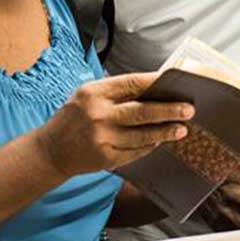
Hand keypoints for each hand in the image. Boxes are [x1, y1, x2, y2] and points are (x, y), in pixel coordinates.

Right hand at [35, 73, 192, 178]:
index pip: (132, 84)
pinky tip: (160, 142)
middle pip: (141, 111)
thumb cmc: (73, 118)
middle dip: (168, 111)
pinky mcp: (105, 158)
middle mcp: (98, 114)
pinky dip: (149, 146)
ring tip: (181, 129)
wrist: (50, 150)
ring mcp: (102, 138)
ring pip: (142, 135)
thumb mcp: (87, 96)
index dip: (156, 83)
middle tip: (188, 110)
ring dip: (164, 132)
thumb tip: (152, 90)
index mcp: (94, 93)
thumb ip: (115, 92)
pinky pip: (135, 152)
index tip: (176, 82)